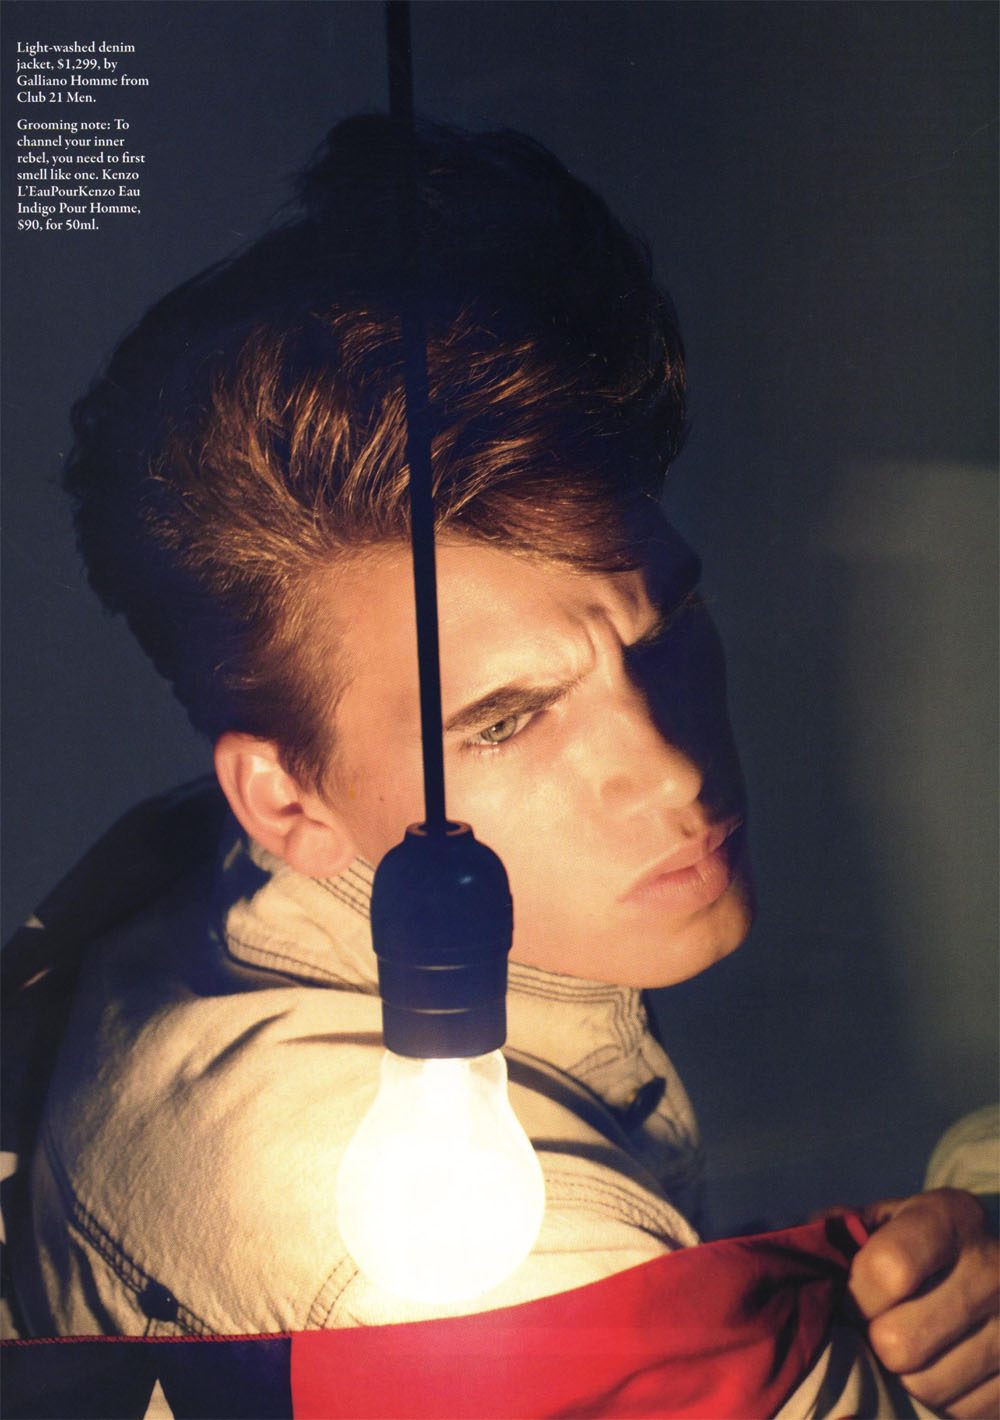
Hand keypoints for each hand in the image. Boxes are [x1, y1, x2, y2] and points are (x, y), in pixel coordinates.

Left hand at [848, 1189, 998, 1417]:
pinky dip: (942, 1398)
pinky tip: (944, 1365)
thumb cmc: (920, 1244)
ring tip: (912, 1345)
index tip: (855, 1294)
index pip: (886, 1269)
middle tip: (880, 1326)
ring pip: (926, 1386)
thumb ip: (840, 1231)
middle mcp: (994, 1269)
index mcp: (952, 1218)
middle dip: (876, 1339)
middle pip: (899, 1341)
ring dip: (906, 1375)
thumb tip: (804, 1254)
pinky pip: (960, 1412)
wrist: (996, 1271)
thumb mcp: (886, 1220)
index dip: (857, 1293)